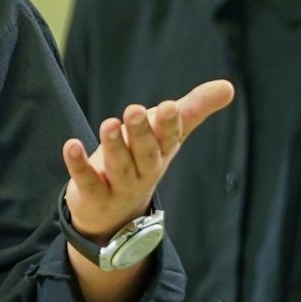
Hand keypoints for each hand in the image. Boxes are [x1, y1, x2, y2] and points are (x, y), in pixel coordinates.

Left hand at [62, 80, 236, 239]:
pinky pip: (87, 180)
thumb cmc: (143, 161)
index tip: (169, 106)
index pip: (170, 138)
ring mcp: (119, 186)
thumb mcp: (169, 135)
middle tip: (135, 109)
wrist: (116, 214)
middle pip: (145, 153)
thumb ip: (194, 109)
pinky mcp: (93, 194)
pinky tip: (71, 145)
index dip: (170, 124)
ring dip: (114, 146)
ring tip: (108, 124)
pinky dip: (78, 164)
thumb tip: (229, 86)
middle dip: (141, 133)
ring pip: (119, 166)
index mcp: (162, 152)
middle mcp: (144, 170)